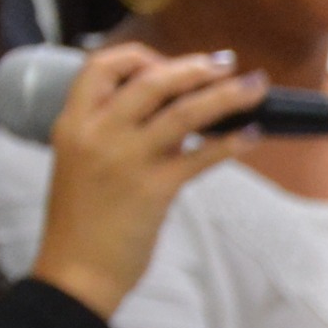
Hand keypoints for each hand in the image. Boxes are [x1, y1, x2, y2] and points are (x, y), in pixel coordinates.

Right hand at [24, 46, 265, 321]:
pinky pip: (202, 157)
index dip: (140, 56)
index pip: (101, 65)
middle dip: (194, 67)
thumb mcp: (84, 162)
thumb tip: (178, 116)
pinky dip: (231, 142)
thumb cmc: (83, 220)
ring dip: (226, 96)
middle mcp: (97, 133)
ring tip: (255, 87)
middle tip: (226, 63)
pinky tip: (252, 135)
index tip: (168, 62)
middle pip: (151, 81)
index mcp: (72, 122)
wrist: (76, 271)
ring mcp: (126, 160)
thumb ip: (121, 134)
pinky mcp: (154, 189)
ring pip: (184, 113)